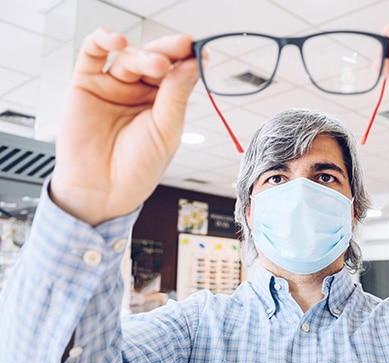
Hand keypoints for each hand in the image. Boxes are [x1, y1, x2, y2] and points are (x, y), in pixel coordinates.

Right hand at [50, 28, 199, 225]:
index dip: (187, 59)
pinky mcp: (85, 84)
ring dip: (145, 55)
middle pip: (154, 58)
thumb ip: (176, 96)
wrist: (103, 191)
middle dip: (169, 51)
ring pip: (129, 56)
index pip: (176, 71)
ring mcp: (113, 85)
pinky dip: (103, 40)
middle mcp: (138, 91)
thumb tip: (193, 64)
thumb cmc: (138, 168)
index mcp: (163, 102)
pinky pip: (92, 53)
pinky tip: (118, 41)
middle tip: (182, 47)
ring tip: (158, 63)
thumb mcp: (166, 130)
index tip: (199, 51)